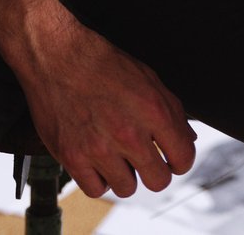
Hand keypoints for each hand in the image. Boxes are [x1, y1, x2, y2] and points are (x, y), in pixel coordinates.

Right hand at [16, 4, 196, 199]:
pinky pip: (96, 189)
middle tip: (144, 157)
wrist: (56, 55)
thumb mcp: (146, 76)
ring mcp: (99, 148)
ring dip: (125, 173)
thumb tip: (187, 137)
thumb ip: (171, 109)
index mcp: (152, 110)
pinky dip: (98, 178)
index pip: (183, 157)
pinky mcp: (73, 158)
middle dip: (155, 170)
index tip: (172, 157)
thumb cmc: (100, 62)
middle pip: (158, 181)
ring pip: (127, 188)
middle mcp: (128, 133)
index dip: (180, 159)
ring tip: (115, 152)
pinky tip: (96, 158)